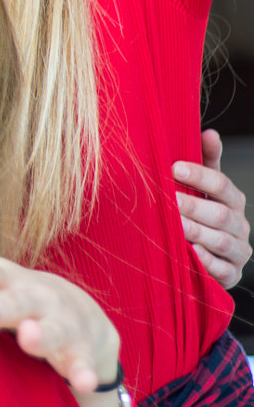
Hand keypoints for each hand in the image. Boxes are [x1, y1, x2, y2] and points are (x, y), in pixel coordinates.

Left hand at [0, 226, 126, 406]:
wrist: (84, 318)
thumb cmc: (20, 295)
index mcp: (9, 281)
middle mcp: (38, 298)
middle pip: (17, 302)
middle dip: (0, 307)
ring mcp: (64, 324)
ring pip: (52, 331)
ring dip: (42, 335)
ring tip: (29, 337)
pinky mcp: (83, 352)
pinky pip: (83, 364)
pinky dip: (84, 371)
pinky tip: (84, 382)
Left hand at [175, 131, 249, 289]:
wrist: (208, 257)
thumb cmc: (200, 214)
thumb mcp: (203, 188)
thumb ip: (206, 162)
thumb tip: (210, 132)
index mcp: (232, 201)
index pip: (222, 185)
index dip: (200, 176)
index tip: (173, 168)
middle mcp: (239, 225)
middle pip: (220, 214)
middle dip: (193, 206)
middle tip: (168, 200)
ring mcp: (237, 251)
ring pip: (220, 241)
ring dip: (195, 232)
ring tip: (173, 225)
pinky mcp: (231, 274)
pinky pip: (221, 269)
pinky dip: (205, 261)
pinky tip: (189, 252)